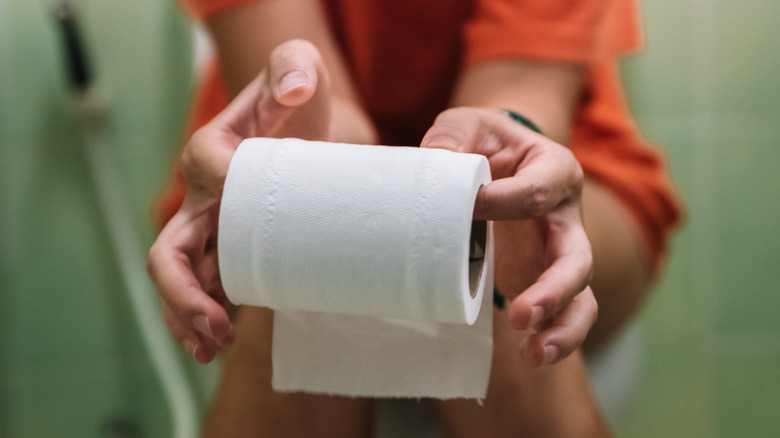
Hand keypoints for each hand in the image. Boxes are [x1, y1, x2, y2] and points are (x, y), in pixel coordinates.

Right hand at [147, 39, 333, 362]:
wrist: (311, 130)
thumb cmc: (299, 102)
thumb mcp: (300, 71)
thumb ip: (293, 67)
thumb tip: (294, 89)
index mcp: (211, 150)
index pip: (206, 170)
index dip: (227, 193)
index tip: (263, 218)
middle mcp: (202, 194)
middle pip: (170, 251)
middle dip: (184, 294)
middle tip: (215, 328)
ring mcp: (213, 227)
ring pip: (180, 278)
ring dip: (186, 318)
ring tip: (210, 348)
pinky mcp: (232, 247)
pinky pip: (206, 286)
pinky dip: (203, 316)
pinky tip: (217, 343)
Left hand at [420, 107, 596, 366]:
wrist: (496, 162)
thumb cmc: (481, 144)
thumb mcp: (465, 126)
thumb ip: (450, 139)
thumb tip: (433, 165)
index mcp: (554, 169)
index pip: (538, 191)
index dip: (502, 203)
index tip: (467, 208)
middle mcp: (567, 216)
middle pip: (576, 257)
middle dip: (552, 289)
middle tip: (520, 314)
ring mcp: (561, 252)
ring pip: (581, 295)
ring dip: (561, 326)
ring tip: (533, 353)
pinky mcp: (546, 278)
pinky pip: (565, 313)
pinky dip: (554, 337)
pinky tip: (531, 355)